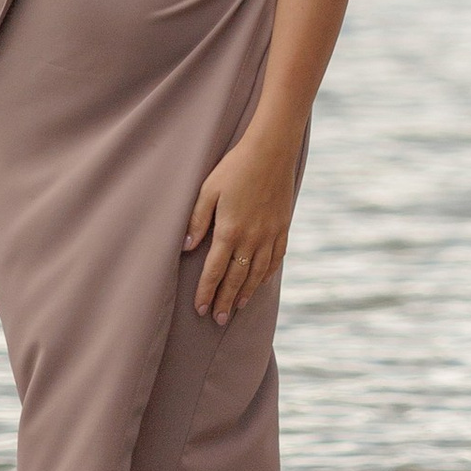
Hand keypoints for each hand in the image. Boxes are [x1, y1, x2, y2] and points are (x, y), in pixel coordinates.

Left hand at [184, 131, 296, 323]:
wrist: (272, 151)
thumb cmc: (235, 167)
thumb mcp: (208, 190)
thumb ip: (197, 221)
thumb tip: (187, 248)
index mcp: (230, 231)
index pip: (214, 271)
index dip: (207, 292)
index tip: (201, 308)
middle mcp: (251, 239)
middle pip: (236, 279)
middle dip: (225, 301)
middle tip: (217, 319)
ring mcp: (270, 235)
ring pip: (257, 274)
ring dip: (245, 293)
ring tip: (235, 307)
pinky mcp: (283, 228)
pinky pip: (275, 260)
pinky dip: (266, 275)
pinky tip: (259, 283)